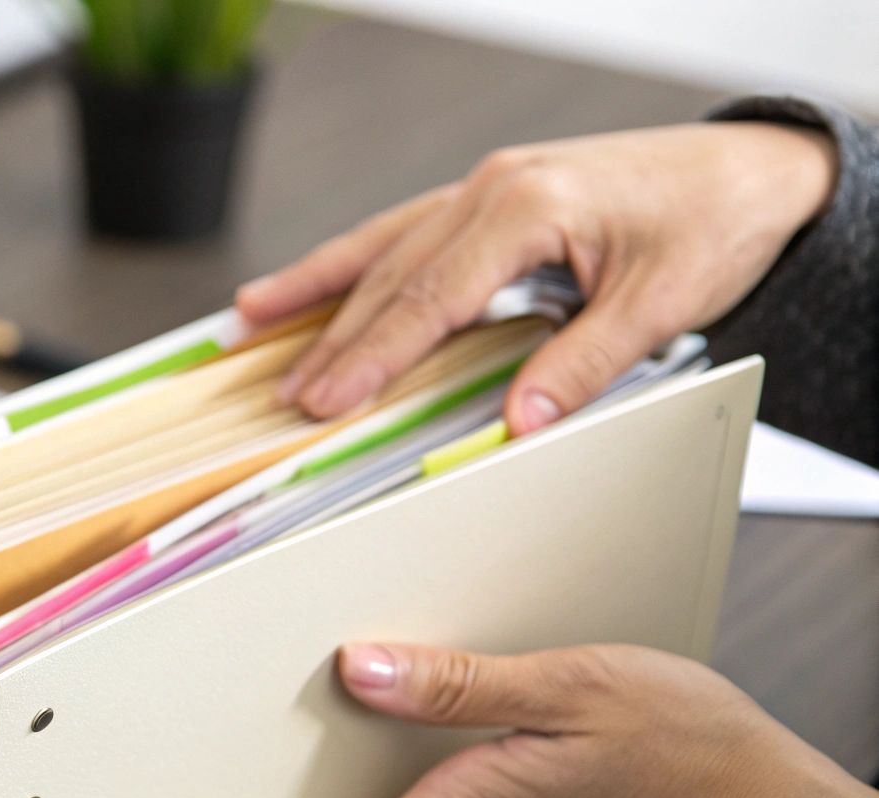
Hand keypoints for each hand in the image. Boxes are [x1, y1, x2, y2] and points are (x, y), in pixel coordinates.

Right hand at [238, 122, 836, 434]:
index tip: (330, 398)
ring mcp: (484, 186)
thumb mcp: (662, 305)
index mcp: (528, 207)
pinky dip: (351, 260)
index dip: (374, 353)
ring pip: (382, 245)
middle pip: (392, 274)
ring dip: (316, 287)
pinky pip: (402, 231)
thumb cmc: (714, 224)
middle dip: (334, 339)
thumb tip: (518, 422)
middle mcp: (493, 188)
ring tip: (250, 319)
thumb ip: (583, 365)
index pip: (430, 295)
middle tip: (288, 396)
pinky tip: (310, 283)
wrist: (753, 169)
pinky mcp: (488, 195)